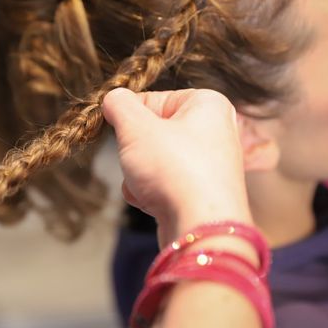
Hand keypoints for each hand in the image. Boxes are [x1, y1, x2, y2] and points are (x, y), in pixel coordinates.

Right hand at [102, 88, 252, 246]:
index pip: (154, 99)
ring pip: (154, 160)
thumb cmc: (174, 169)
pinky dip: (151, 193)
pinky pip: (164, 184)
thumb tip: (112, 98)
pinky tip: (154, 202)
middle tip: (136, 159)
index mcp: (207, 104)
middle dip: (135, 150)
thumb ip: (119, 105)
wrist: (201, 229)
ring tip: (147, 184)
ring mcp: (209, 165)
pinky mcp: (201, 193)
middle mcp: (215, 131)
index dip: (130, 116)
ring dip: (138, 173)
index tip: (118, 128)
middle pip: (152, 132)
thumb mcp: (135, 127)